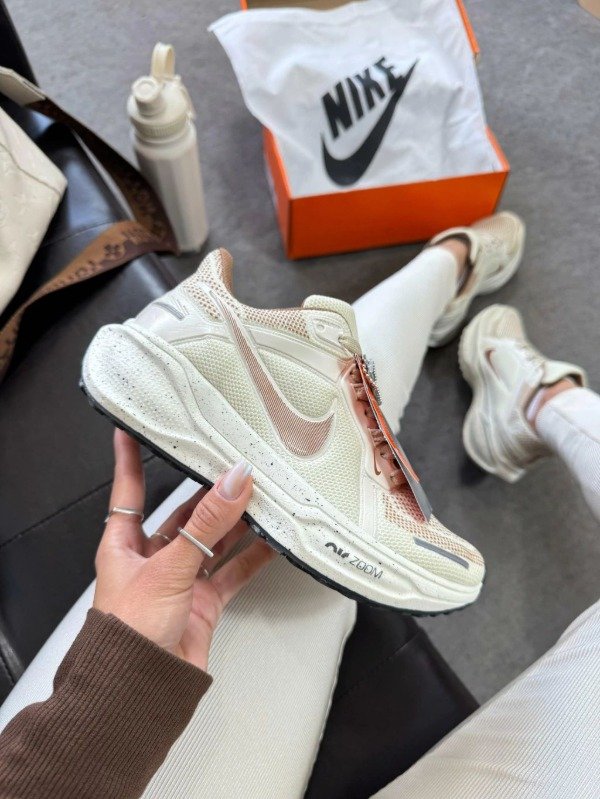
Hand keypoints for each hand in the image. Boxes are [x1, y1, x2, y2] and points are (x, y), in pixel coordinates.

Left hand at [94, 429, 275, 670]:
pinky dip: (253, 557)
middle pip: (185, 514)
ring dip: (237, 522)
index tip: (136, 427)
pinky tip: (272, 541)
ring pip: (214, 540)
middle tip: (237, 466)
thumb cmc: (127, 634)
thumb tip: (233, 482)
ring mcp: (180, 579)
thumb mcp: (167, 568)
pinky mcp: (203, 601)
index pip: (129, 490)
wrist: (139, 691)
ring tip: (264, 496)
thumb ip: (206, 525)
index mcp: (124, 544)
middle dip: (210, 493)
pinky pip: (232, 571)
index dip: (132, 458)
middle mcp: (152, 558)